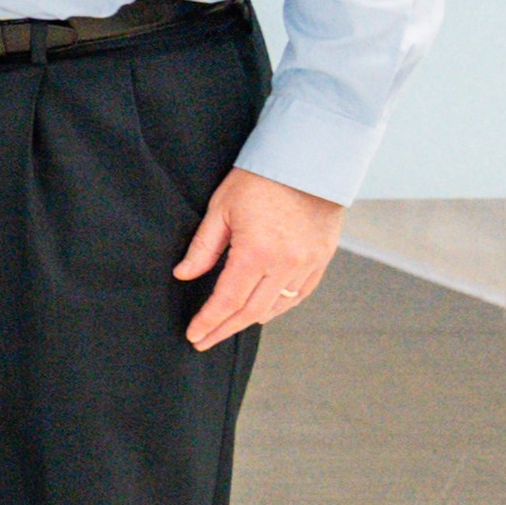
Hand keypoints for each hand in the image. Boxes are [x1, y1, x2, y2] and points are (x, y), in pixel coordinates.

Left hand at [172, 167, 347, 350]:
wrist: (308, 163)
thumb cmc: (259, 180)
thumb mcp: (220, 209)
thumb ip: (203, 248)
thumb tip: (183, 275)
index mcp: (256, 253)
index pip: (227, 300)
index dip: (209, 321)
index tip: (194, 335)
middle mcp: (285, 265)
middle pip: (251, 311)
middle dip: (225, 329)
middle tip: (204, 341)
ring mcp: (308, 264)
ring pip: (276, 307)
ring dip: (250, 320)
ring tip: (228, 326)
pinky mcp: (322, 260)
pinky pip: (300, 294)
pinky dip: (279, 307)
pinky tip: (263, 312)